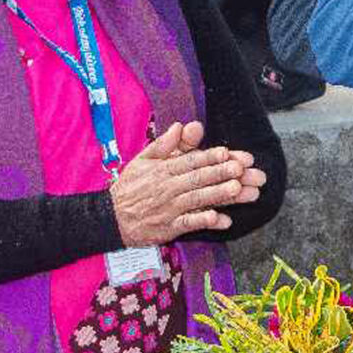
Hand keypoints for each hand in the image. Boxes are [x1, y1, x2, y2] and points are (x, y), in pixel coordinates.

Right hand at [108, 121, 263, 245]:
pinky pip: (189, 223)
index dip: (209, 157)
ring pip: (197, 199)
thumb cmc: (131, 187)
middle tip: (240, 169)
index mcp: (163, 169)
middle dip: (220, 173)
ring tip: (236, 189)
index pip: (190, 161)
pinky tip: (219, 219)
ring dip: (217, 194)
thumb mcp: (142, 160)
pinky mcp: (169, 227)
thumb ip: (164, 144)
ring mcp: (170, 208)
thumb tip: (180, 126)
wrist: (112, 217)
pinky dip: (203, 221)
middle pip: (197, 178)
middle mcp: (168, 187)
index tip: (227, 153)